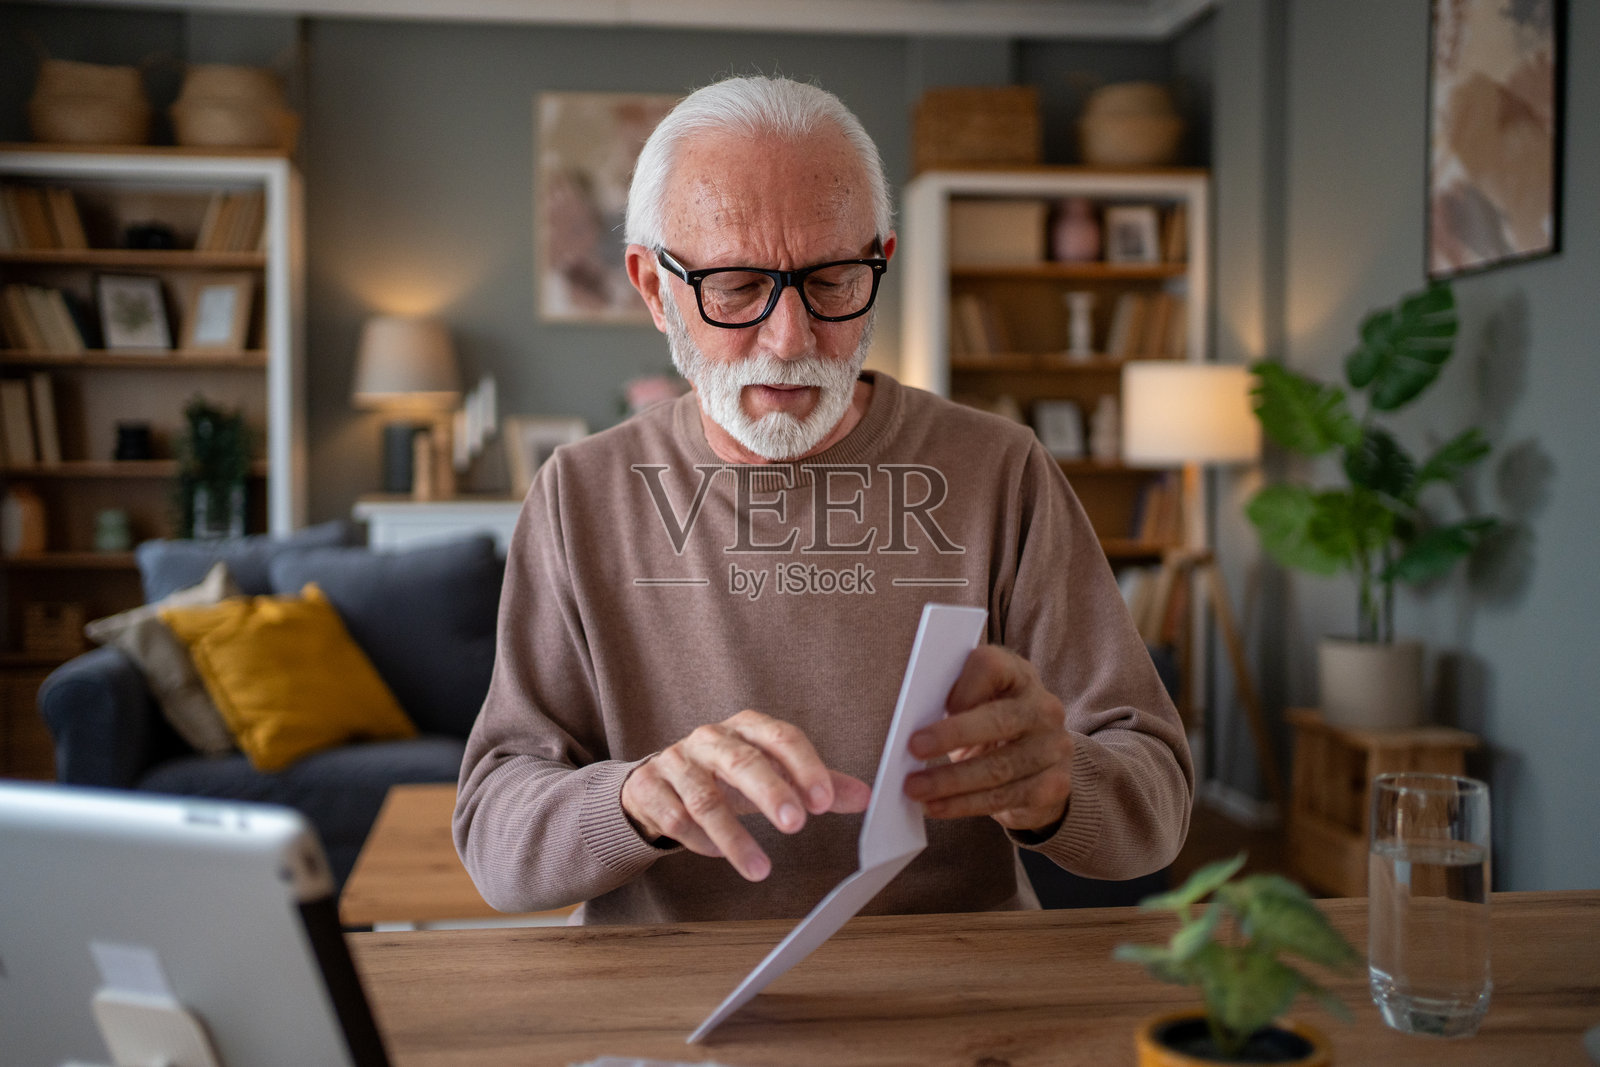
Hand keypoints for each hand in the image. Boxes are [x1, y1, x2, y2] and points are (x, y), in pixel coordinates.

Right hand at [621, 709, 870, 880]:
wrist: (659, 779)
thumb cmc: (727, 774)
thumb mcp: (770, 773)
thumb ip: (814, 783)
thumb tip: (866, 796)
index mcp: (746, 726)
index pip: (781, 737)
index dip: (805, 767)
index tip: (825, 801)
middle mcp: (710, 738)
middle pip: (741, 761)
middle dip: (770, 792)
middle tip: (795, 824)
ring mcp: (676, 762)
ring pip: (704, 798)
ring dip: (734, 835)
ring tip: (760, 868)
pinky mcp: (649, 788)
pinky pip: (674, 817)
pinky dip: (698, 839)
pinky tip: (717, 854)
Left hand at [903, 645, 1073, 832]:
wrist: (1038, 766)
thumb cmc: (991, 727)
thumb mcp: (974, 706)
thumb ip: (952, 703)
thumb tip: (910, 725)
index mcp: (1018, 675)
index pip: (992, 667)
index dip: (964, 685)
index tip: (937, 703)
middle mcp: (1044, 708)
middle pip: (998, 719)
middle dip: (952, 735)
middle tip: (914, 748)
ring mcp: (1054, 747)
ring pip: (998, 768)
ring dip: (950, 781)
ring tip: (915, 789)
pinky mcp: (1054, 785)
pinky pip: (1004, 798)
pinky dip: (964, 805)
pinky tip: (938, 806)